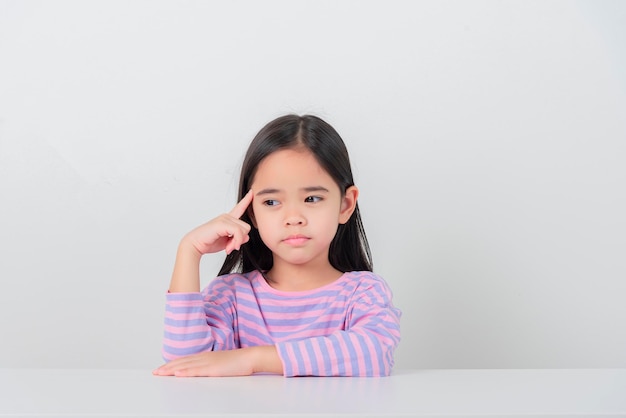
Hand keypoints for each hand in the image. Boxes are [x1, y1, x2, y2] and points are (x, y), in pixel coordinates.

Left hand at [152, 346, 282, 376]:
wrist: (250, 357)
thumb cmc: (239, 362)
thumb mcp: (221, 364)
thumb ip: (211, 366)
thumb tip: (204, 372)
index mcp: (206, 357)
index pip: (185, 360)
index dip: (172, 364)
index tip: (162, 368)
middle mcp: (204, 358)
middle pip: (182, 362)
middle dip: (167, 367)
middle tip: (155, 372)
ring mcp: (208, 362)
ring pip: (185, 366)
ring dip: (171, 369)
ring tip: (160, 373)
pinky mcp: (213, 369)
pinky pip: (196, 371)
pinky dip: (185, 371)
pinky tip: (177, 373)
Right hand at [182, 190, 252, 255]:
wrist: (195, 245)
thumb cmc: (209, 242)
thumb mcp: (228, 241)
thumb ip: (238, 238)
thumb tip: (246, 237)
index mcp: (228, 219)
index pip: (239, 207)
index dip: (247, 200)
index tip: (252, 192)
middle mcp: (227, 216)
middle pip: (246, 227)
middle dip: (240, 240)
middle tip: (231, 247)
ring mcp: (224, 219)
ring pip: (244, 230)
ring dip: (237, 242)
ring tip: (228, 247)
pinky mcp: (222, 223)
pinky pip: (238, 232)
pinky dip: (236, 242)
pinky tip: (228, 248)